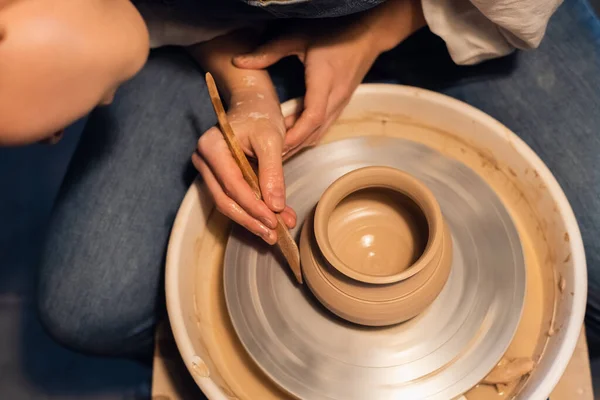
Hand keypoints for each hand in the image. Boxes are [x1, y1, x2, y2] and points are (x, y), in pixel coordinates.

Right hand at [192, 86, 296, 244]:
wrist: (253, 104)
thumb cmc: (261, 116)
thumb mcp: (272, 140)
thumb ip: (273, 172)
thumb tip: (275, 206)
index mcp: (212, 146)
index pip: (232, 185)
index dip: (253, 206)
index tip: (274, 219)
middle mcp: (204, 160)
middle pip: (225, 200)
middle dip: (251, 220)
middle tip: (273, 234)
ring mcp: (209, 169)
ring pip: (227, 203)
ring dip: (252, 220)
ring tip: (274, 233)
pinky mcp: (218, 176)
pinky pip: (233, 198)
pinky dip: (253, 210)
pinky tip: (271, 220)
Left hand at [233, 0, 424, 158]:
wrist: (368, 35)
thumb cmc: (335, 32)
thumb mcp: (298, 36)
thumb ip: (269, 51)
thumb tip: (238, 62)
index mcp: (325, 82)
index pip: (312, 117)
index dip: (295, 134)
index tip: (276, 145)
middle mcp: (335, 98)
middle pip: (314, 132)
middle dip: (292, 147)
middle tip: (269, 158)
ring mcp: (341, 104)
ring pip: (320, 132)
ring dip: (299, 143)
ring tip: (277, 152)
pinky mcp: (341, 104)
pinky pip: (324, 127)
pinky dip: (307, 135)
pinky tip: (292, 138)